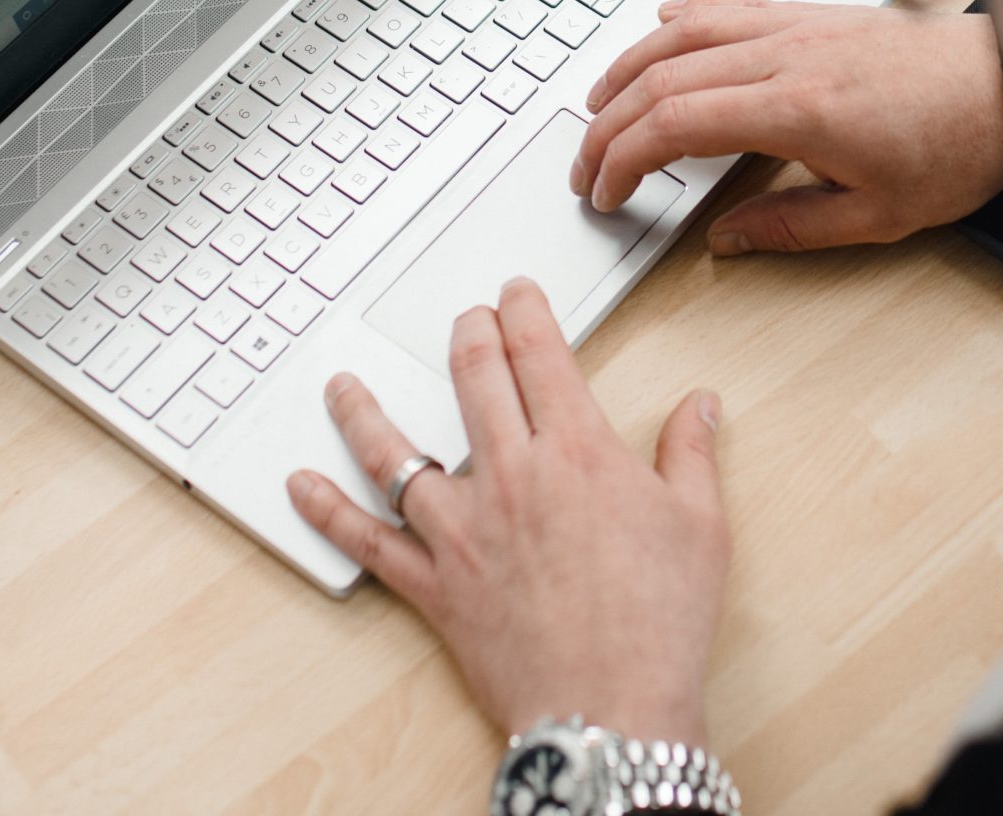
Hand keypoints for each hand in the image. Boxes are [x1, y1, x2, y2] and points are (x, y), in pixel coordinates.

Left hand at [287, 277, 729, 745]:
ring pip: (400, 454)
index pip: (542, 357)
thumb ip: (691, 454)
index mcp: (579, 452)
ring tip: (344, 385)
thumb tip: (700, 406)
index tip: (516, 295)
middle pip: (474, 382)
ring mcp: (465, 530)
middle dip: (468, 336)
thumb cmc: (659, 623)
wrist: (612, 707)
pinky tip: (301, 487)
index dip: (525, 313)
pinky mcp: (435, 585)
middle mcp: (512, 477)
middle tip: (465, 318)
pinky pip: (370, 542)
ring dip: (366, 412)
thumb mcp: (701, 526)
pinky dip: (328, 513)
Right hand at [573, 0, 1002, 254]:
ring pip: (685, 33)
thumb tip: (725, 239)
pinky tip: (662, 32)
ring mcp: (800, 25)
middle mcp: (789, 54)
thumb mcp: (878, 216)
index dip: (622, 159)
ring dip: (629, 67)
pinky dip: (683, 21)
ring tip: (599, 104)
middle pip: (663, 78)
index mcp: (798, 109)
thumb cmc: (962, 145)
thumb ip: (790, 226)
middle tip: (587, 166)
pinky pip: (730, 6)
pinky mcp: (816, 13)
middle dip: (608, 124)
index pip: (675, 124)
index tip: (605, 191)